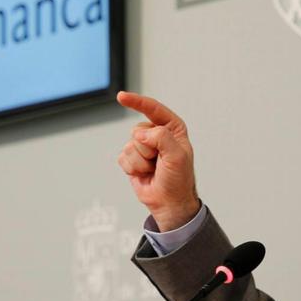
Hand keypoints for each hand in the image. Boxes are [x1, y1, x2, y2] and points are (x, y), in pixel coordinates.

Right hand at [115, 91, 200, 230]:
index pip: (153, 109)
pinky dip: (132, 168)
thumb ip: (161, 138)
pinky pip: (123, 157)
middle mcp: (156, 134)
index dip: (137, 102)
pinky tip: (143, 174)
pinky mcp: (132, 159)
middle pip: (138, 131)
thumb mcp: (177, 156)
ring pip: (129, 145)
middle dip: (147, 149)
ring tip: (152, 170)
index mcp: (172, 128)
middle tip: (158, 162)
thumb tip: (140, 133)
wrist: (169, 202)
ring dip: (140, 162)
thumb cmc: (178, 179)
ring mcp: (143, 146)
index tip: (121, 97)